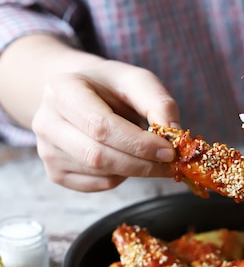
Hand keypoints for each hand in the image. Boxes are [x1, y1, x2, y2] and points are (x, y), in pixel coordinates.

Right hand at [32, 59, 179, 191]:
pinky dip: (120, 177)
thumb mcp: (137, 81)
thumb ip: (158, 102)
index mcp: (62, 90)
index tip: (169, 150)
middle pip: (97, 155)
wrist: (81, 93)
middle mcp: (46, 121)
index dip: (138, 143)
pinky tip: (126, 159)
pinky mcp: (55, 172)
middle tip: (170, 163)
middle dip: (140, 163)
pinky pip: (95, 185)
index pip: (100, 126)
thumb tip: (174, 132)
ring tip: (148, 154)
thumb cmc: (110, 86)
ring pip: (98, 173)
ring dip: (133, 170)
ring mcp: (47, 150)